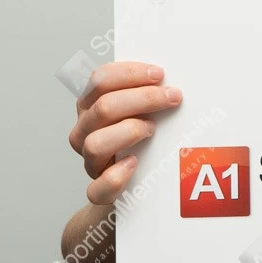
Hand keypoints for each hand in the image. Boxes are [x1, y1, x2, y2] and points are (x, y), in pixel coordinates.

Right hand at [68, 61, 182, 204]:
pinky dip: (116, 176)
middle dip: (143, 98)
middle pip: (104, 107)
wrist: (135, 183)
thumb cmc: (143, 137)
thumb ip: (150, 91)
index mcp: (91, 104)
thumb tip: (176, 79)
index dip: (130, 73)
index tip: (160, 74)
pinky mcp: (99, 189)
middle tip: (173, 97)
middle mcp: (85, 130)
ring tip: (153, 129)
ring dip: (129, 131)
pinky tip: (134, 164)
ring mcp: (90, 160)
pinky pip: (97, 188)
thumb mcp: (142, 108)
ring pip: (95, 143)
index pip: (100, 80)